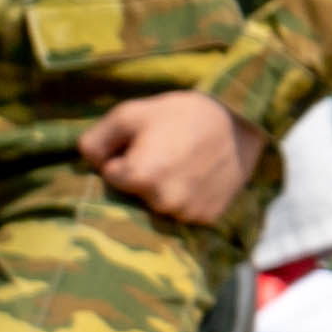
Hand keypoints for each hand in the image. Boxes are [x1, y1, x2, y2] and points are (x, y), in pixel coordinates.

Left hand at [80, 88, 262, 230]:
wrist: (242, 121)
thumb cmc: (183, 113)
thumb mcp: (132, 112)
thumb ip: (96, 138)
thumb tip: (89, 163)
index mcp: (139, 176)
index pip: (110, 176)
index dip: (123, 158)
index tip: (143, 145)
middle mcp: (161, 202)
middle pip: (134, 196)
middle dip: (142, 178)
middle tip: (165, 154)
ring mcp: (186, 214)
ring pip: (158, 207)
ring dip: (163, 192)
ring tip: (183, 165)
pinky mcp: (207, 219)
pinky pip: (183, 215)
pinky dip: (186, 201)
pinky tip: (198, 178)